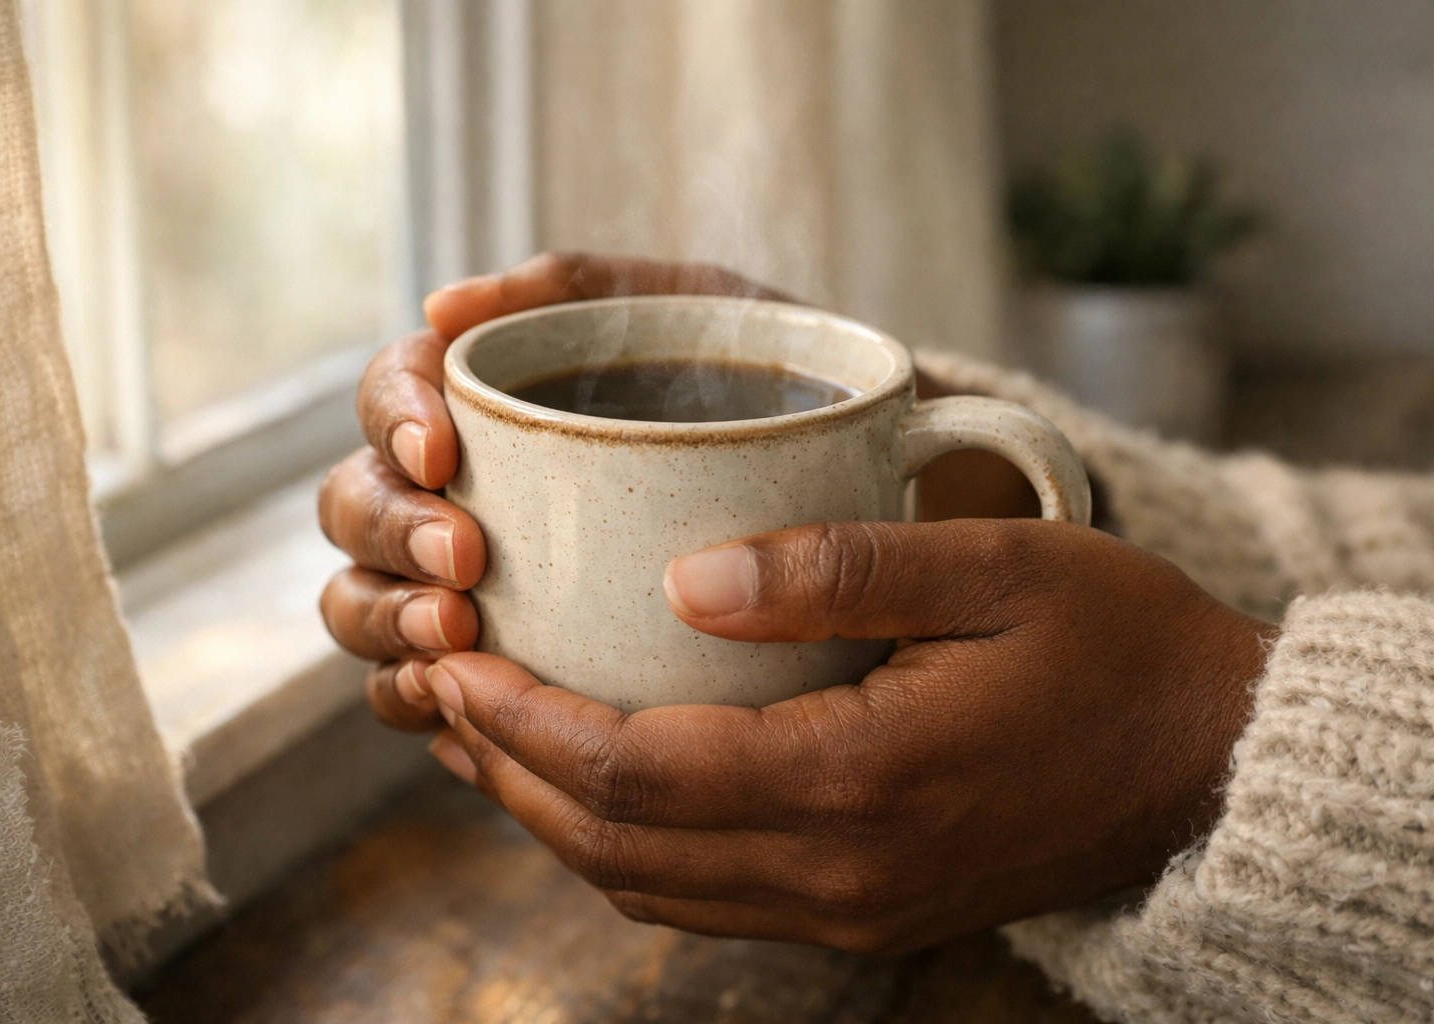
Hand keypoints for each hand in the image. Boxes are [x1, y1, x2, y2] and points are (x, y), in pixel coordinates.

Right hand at [319, 253, 789, 730]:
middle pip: (356, 506)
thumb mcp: (698, 310)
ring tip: (460, 632)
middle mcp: (461, 492)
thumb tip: (443, 306)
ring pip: (363, 600)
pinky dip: (416, 699)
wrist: (870, 494)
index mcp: (491, 400)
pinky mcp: (499, 666)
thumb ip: (586, 285)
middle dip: (391, 532)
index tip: (445, 453)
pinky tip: (458, 710)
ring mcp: (467, 583)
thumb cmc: (776, 387)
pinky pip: (416, 690)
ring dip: (388, 619)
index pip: (391, 394)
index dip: (392, 418)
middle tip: (467, 558)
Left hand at [418, 519, 1272, 950]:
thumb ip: (833, 570)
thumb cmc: (1114, 645)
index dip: (523, 717)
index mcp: (863, 780)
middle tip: (440, 683)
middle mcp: (841, 870)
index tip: (456, 652)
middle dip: (505, 766)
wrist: (1209, 766)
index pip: (636, 769)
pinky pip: (699, 898)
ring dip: (548, 812)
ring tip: (485, 727)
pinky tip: (591, 779)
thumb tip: (678, 573)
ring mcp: (850, 908)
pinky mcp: (862, 911)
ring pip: (643, 886)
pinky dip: (620, 843)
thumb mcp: (993, 566)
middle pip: (613, 845)